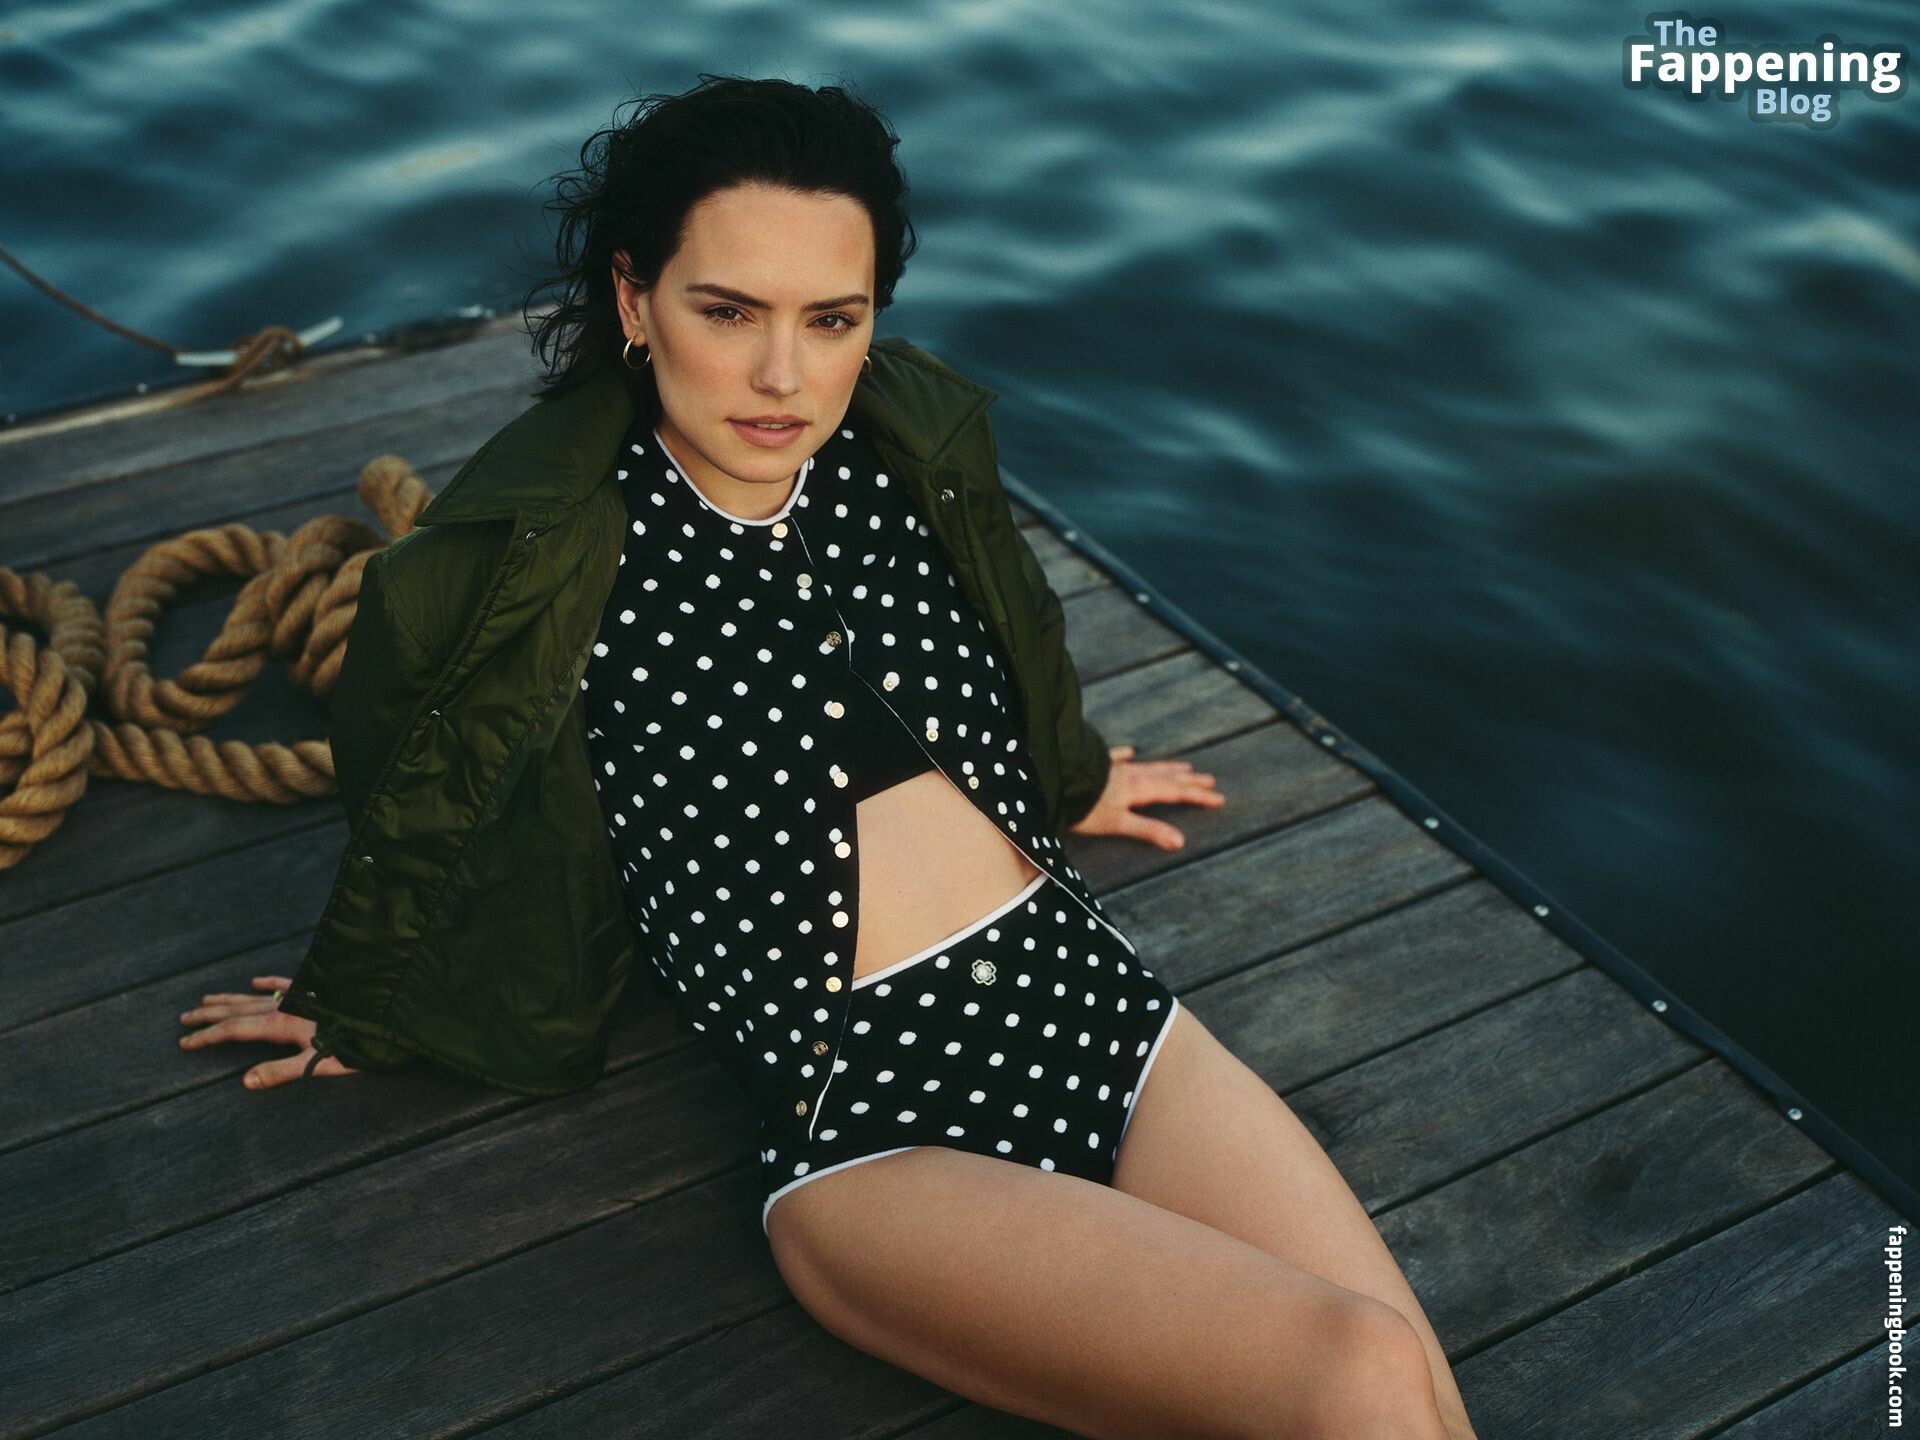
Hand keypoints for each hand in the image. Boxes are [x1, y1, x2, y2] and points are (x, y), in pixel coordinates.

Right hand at [178, 975, 359, 1089]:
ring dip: (228, 999)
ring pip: (254, 997)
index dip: (208, 1036)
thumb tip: (245, 1082)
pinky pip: (283, 984)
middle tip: (183, 1019)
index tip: (184, 1042)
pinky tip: (255, 981)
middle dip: (209, 1015)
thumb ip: (281, 1072)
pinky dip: (267, 983)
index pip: (234, 1030)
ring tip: (205, 1000)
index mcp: (280, 1025)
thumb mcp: (316, 1064)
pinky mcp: (312, 990)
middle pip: (237, 1010)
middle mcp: (283, 1007)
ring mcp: (297, 996)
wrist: (381, 1014)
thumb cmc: (353, 1043)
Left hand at [1067, 744, 1224, 849]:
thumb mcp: (1118, 823)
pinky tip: (1131, 750)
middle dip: (1188, 781)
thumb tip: (1180, 841)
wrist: (1054, 780)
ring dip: (1166, 768)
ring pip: (1147, 766)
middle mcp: (1130, 776)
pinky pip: (1115, 758)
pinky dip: (1125, 755)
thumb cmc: (1084, 806)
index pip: (1174, 792)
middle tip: (1210, 779)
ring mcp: (1113, 768)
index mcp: (1138, 790)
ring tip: (1184, 766)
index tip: (1219, 798)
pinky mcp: (1096, 765)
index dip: (1197, 796)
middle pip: (1165, 777)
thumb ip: (1148, 830)